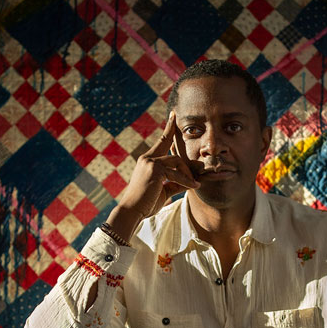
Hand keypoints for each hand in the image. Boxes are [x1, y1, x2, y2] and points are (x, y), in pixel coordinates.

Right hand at [107, 111, 199, 236]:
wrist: (132, 211)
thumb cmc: (145, 204)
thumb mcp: (162, 191)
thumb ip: (175, 184)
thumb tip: (189, 182)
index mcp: (147, 161)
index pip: (160, 142)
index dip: (168, 129)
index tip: (174, 115)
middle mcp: (147, 159)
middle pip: (171, 147)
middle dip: (183, 149)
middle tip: (193, 152)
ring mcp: (150, 163)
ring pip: (177, 162)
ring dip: (188, 174)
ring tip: (194, 184)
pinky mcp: (155, 170)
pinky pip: (176, 174)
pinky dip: (186, 181)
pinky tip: (194, 186)